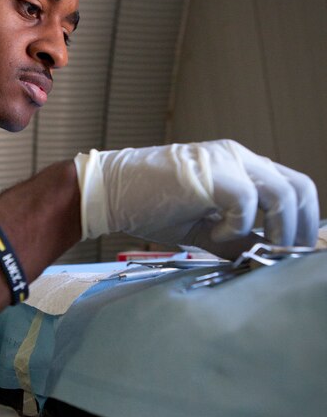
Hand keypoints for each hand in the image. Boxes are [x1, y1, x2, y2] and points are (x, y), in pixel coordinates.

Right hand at [74, 140, 318, 251]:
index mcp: (240, 165)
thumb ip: (236, 239)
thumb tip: (263, 259)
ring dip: (277, 230)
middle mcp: (239, 157)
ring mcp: (227, 161)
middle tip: (290, 256)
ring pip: (282, 194)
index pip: (293, 186)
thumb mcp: (203, 228)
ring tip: (256, 250)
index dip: (305, 220)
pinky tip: (215, 236)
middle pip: (299, 188)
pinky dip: (237, 228)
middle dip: (302, 228)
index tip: (299, 250)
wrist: (111, 192)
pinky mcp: (212, 174)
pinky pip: (247, 203)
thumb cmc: (151, 206)